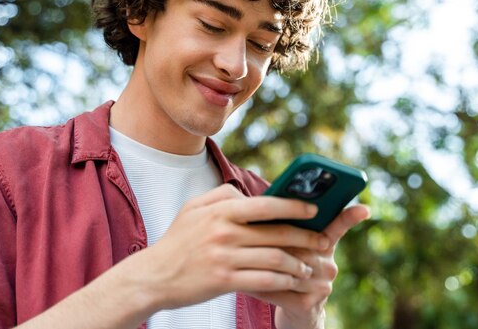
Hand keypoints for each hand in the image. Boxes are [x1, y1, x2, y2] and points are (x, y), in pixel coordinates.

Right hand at [121, 184, 332, 312]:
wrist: (154, 276)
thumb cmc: (178, 240)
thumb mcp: (193, 208)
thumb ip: (222, 196)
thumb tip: (249, 194)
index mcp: (220, 211)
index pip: (266, 205)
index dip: (294, 207)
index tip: (314, 210)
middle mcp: (224, 232)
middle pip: (276, 233)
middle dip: (306, 238)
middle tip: (323, 242)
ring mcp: (225, 258)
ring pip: (275, 259)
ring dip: (298, 264)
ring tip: (309, 266)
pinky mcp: (224, 281)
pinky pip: (264, 280)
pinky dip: (284, 281)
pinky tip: (292, 282)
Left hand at [250, 204, 370, 328]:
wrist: (295, 312)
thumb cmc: (287, 269)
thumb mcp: (293, 247)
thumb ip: (289, 227)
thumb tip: (268, 203)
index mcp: (326, 245)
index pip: (338, 227)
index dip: (350, 217)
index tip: (364, 209)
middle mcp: (329, 266)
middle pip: (300, 246)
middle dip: (274, 242)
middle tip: (250, 237)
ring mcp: (322, 287)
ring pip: (287, 267)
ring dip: (261, 263)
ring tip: (240, 258)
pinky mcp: (308, 304)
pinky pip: (278, 289)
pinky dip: (258, 285)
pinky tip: (245, 282)